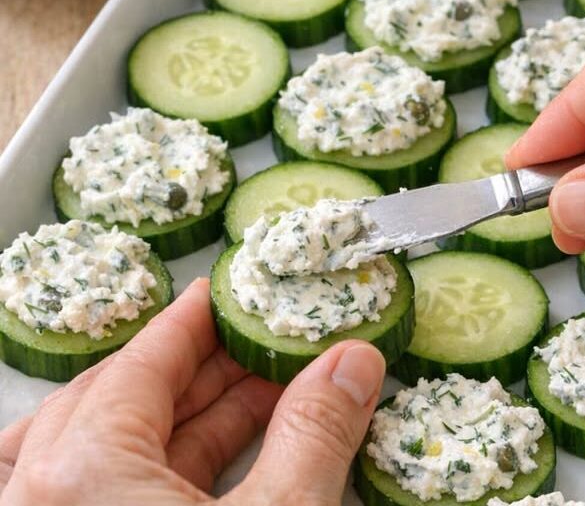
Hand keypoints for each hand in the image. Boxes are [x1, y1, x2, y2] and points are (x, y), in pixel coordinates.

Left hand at [0, 279, 385, 505]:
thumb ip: (316, 435)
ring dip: (193, 416)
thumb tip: (354, 361)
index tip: (226, 287)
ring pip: (116, 446)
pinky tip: (219, 455)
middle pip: (126, 395)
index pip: (145, 359)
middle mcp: (43, 497)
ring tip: (261, 395)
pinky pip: (106, 488)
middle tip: (262, 341)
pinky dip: (169, 463)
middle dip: (206, 365)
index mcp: (79, 477)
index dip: (196, 316)